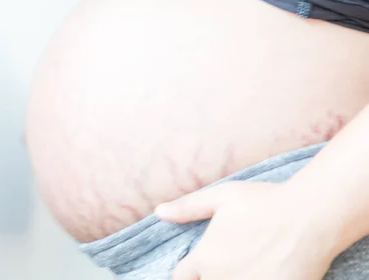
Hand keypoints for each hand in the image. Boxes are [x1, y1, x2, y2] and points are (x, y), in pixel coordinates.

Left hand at [155, 181, 337, 279]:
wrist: (310, 216)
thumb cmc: (264, 202)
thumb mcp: (221, 197)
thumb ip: (187, 208)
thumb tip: (159, 212)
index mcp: (204, 258)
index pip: (181, 278)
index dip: (189, 273)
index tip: (201, 266)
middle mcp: (220, 279)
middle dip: (210, 277)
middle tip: (228, 264)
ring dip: (232, 279)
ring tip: (245, 268)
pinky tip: (262, 274)